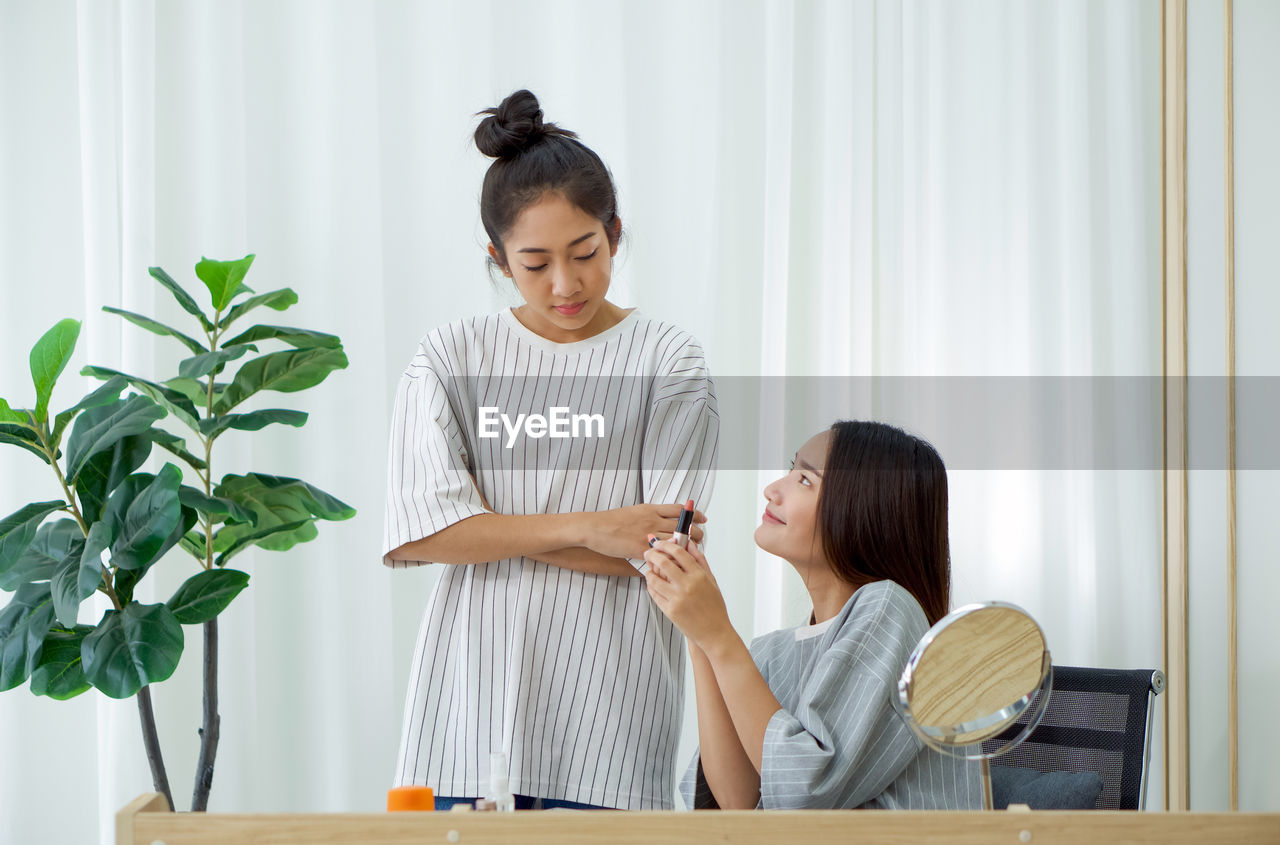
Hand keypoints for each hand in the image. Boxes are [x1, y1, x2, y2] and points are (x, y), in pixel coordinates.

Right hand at [578, 503, 706, 559]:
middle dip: (696, 532)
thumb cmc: (612, 520)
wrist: (596, 528)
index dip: (694, 514)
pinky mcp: (641, 548)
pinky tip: (677, 563)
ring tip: (693, 552)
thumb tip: (661, 519)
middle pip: (683, 525)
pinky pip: (662, 554)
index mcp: (652, 509)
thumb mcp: (635, 512)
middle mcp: (653, 520)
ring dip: (688, 547)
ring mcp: (648, 535)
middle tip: (701, 537)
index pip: (680, 510)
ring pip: (676, 541)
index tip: (703, 518)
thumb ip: (650, 515)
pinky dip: (672, 559)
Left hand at [642, 539, 731, 648]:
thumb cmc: (714, 607)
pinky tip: (654, 583)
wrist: (714, 633)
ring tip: (650, 569)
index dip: (666, 544)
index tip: (660, 543)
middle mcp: (687, 586)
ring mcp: (677, 599)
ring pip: (654, 578)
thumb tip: (690, 544)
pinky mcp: (669, 610)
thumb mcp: (711, 580)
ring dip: (649, 571)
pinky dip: (651, 585)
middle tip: (648, 552)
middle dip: (652, 554)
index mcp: (699, 576)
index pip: (679, 552)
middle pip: (663, 562)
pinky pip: (654, 593)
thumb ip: (700, 560)